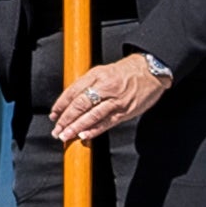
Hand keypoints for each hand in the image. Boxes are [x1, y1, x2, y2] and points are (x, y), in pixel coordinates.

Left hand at [50, 55, 166, 142]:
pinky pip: (108, 122)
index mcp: (96, 75)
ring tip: (65, 136)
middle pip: (80, 104)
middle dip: (66, 119)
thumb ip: (87, 84)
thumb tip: (69, 101)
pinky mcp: (126, 110)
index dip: (61, 105)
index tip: (53, 115)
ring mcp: (116, 100)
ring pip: (92, 115)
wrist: (152, 70)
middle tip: (56, 130)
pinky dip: (95, 129)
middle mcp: (105, 87)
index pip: (73, 91)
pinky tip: (84, 135)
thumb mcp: (103, 71)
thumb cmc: (125, 72)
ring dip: (76, 127)